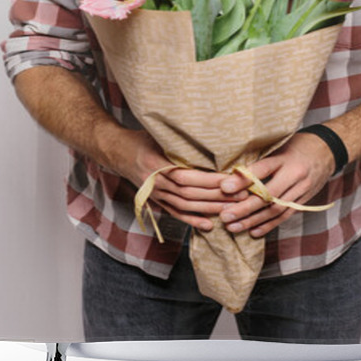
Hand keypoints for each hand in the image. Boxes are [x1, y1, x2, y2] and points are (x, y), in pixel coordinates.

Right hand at [112, 129, 248, 231]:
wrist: (118, 152)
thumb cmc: (144, 139)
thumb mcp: (160, 135)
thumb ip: (181, 141)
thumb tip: (213, 138)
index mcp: (157, 163)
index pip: (189, 176)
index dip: (211, 180)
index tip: (232, 180)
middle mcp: (156, 182)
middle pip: (190, 194)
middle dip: (217, 196)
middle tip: (242, 196)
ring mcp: (155, 194)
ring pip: (185, 205)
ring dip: (210, 209)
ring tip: (232, 210)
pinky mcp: (156, 201)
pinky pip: (175, 213)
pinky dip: (192, 220)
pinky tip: (208, 225)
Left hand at [218, 132, 334, 237]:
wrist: (328, 150)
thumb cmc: (298, 144)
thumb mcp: (280, 144)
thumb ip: (260, 158)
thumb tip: (232, 172)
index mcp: (286, 157)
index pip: (262, 169)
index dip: (243, 179)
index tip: (224, 187)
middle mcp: (295, 174)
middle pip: (268, 195)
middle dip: (244, 208)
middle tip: (225, 216)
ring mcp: (302, 189)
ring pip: (276, 209)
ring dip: (253, 220)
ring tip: (233, 227)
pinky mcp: (305, 199)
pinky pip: (286, 215)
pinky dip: (269, 225)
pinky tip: (253, 232)